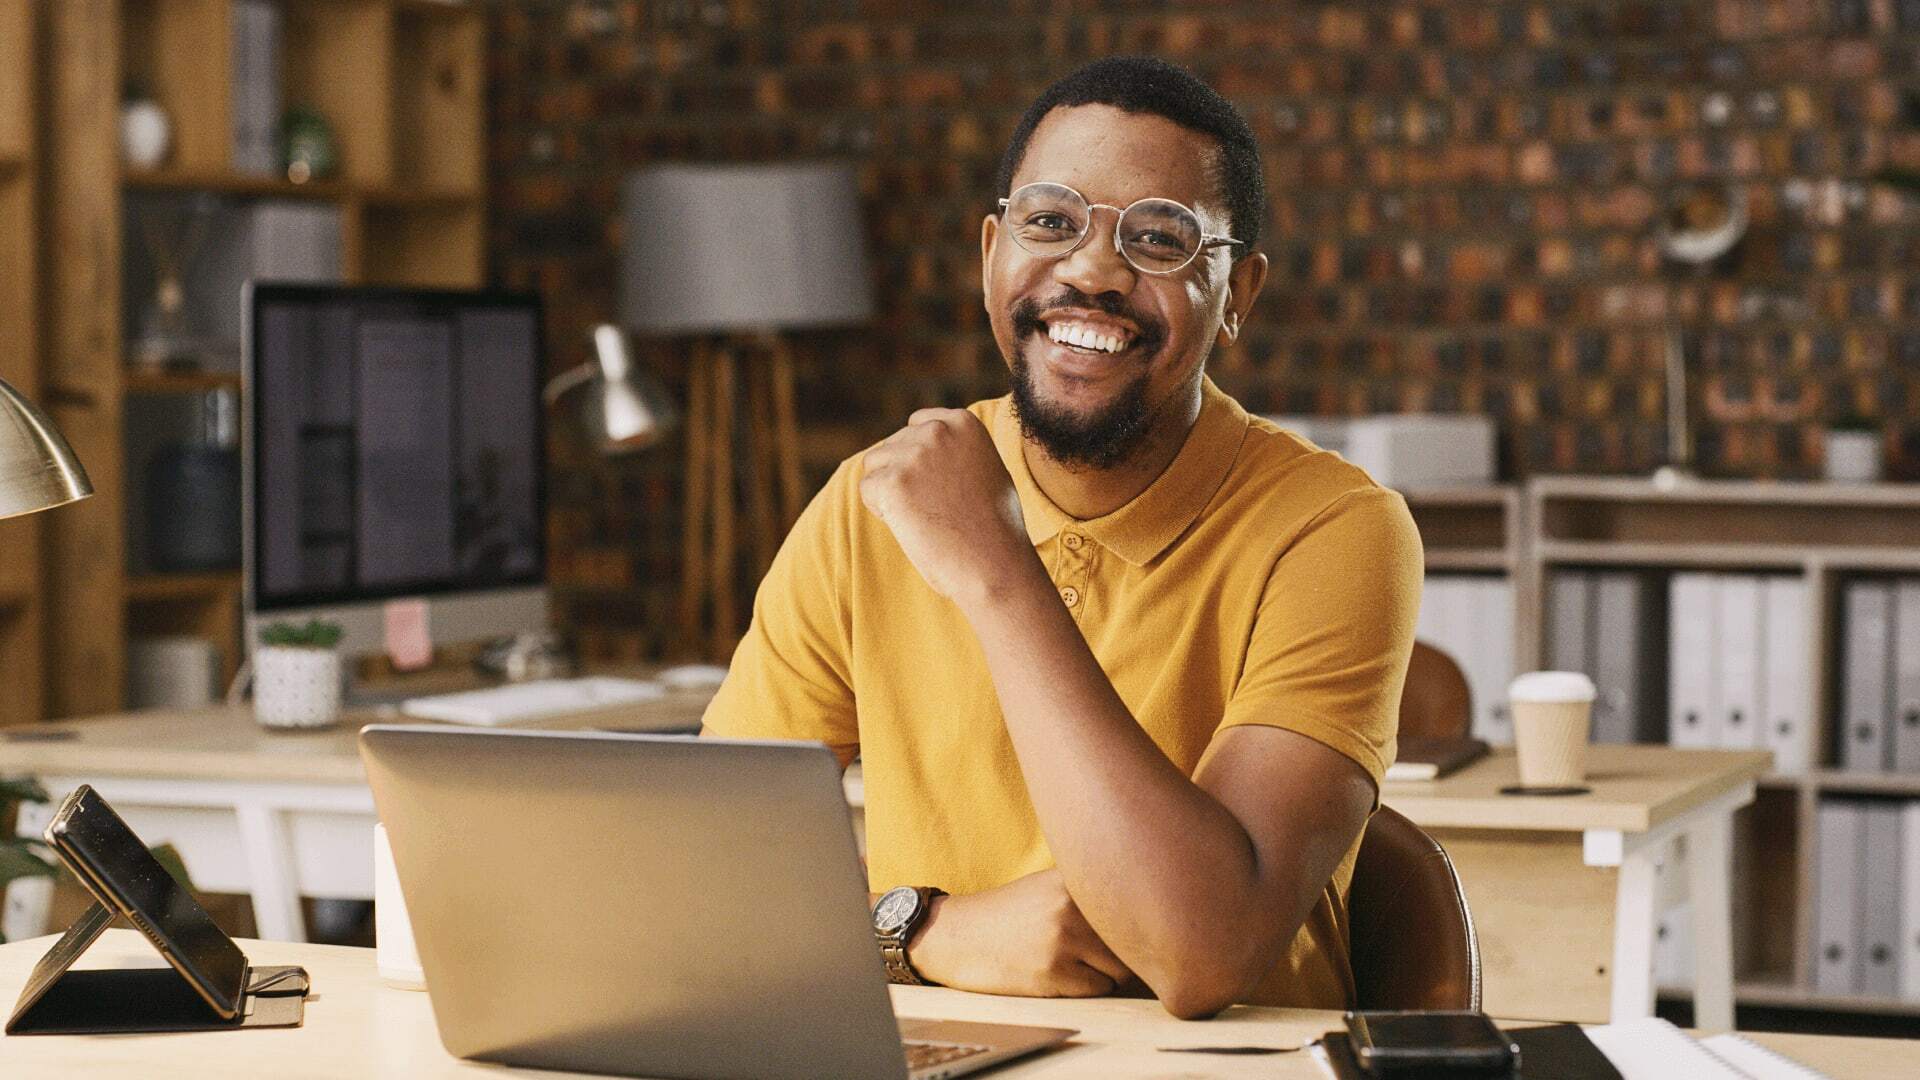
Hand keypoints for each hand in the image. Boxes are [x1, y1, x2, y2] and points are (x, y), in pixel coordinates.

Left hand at [858, 409, 1041, 603]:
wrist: (994, 562)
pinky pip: (868, 489)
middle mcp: (937, 430)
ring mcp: (913, 454)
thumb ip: (956, 449)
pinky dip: (883, 511)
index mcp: (963, 422)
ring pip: (875, 465)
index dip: (921, 459)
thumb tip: (923, 447)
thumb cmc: (993, 526)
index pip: (917, 424)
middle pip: (893, 445)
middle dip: (905, 476)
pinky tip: (913, 525)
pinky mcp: (892, 482)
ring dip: (890, 491)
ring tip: (924, 516)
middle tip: (936, 508)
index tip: (942, 486)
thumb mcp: (985, 468)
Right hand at [907, 869, 1133, 996]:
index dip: (1137, 921)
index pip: (1134, 903)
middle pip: (1132, 940)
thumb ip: (1093, 892)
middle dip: (1123, 952)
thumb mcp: (1050, 885)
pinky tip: (1059, 975)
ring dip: (1107, 972)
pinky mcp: (1052, 973)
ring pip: (1120, 969)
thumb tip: (1154, 910)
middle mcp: (1070, 905)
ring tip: (1075, 961)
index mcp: (1073, 878)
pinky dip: (1087, 988)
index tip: (1136, 925)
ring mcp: (1062, 940)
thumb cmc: (1012, 913)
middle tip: (1096, 951)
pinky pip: (1098, 989)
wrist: (957, 935)